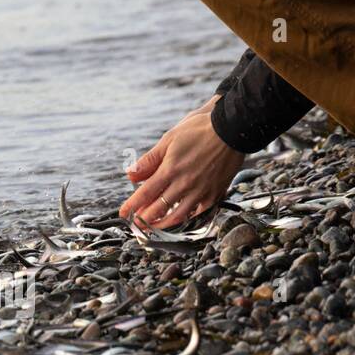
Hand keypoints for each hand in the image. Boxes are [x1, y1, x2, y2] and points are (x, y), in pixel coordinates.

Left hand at [119, 96, 244, 228]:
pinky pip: (199, 213)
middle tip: (136, 223)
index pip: (145, 193)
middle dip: (144, 219)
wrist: (231, 129)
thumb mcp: (169, 140)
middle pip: (158, 209)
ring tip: (155, 226)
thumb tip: (130, 175)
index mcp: (170, 170)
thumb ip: (149, 160)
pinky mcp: (215, 193)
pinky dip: (188, 219)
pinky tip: (182, 219)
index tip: (123, 213)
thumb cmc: (199, 130)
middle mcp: (184, 184)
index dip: (132, 205)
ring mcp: (200, 191)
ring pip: (178, 216)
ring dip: (163, 224)